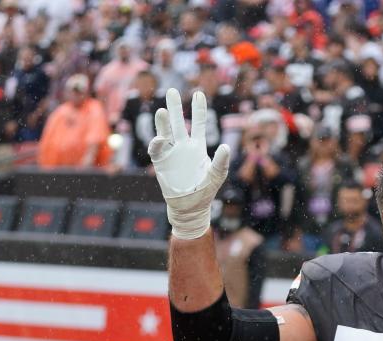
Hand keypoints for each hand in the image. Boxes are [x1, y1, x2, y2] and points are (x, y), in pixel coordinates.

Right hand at [148, 89, 230, 239]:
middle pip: (178, 122)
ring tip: (163, 110)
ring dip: (163, 121)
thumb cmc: (205, 191)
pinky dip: (157, 142)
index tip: (199, 93)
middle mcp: (183, 146)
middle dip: (175, 107)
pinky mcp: (161, 162)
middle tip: (172, 91)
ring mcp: (171, 153)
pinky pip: (157, 149)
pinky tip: (161, 139)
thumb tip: (226, 146)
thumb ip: (221, 162)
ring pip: (165, 132)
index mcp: (197, 146)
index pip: (198, 123)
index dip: (199, 108)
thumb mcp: (217, 176)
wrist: (190, 206)